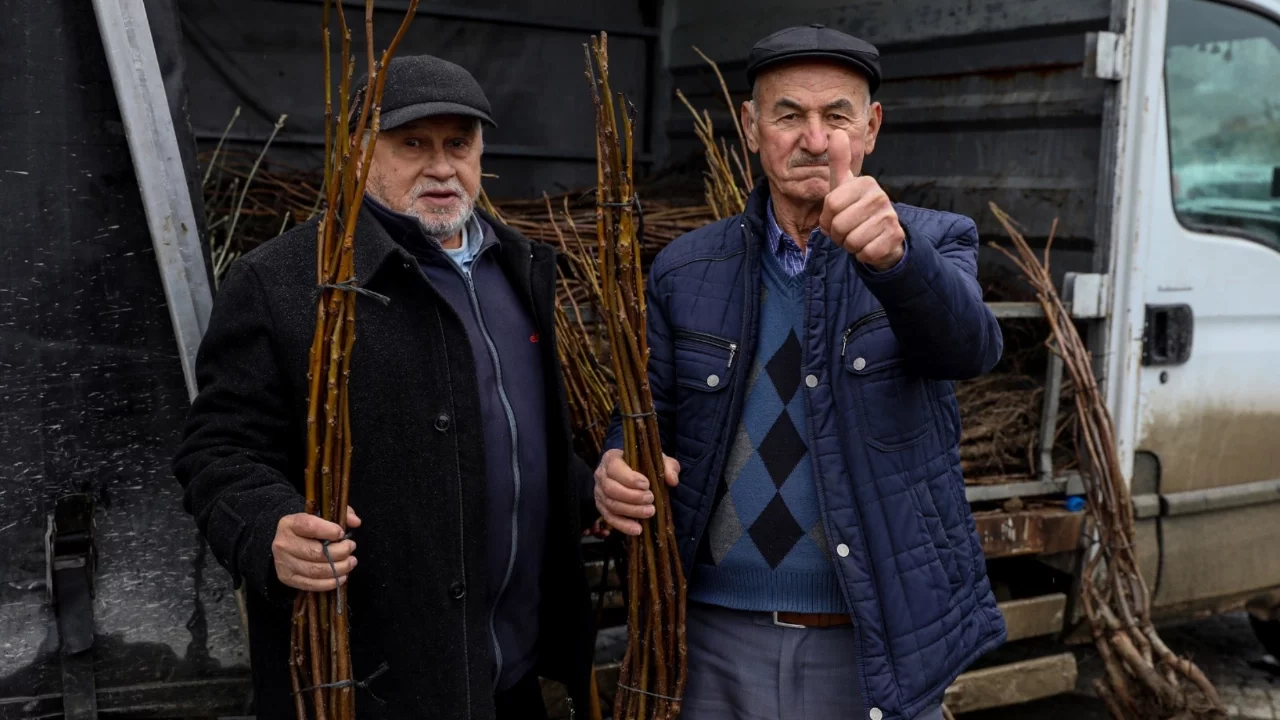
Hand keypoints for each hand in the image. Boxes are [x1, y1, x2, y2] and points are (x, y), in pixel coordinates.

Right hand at [272, 506, 361, 591]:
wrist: (287, 544)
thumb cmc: (309, 529)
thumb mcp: (323, 515)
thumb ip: (341, 514)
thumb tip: (356, 522)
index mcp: (290, 524)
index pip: (309, 526)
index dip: (328, 530)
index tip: (342, 533)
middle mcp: (283, 543)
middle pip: (315, 552)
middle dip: (339, 552)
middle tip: (351, 548)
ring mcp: (283, 563)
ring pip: (315, 570)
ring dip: (338, 569)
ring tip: (350, 563)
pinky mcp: (287, 578)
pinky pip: (310, 584)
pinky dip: (329, 583)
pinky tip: (342, 576)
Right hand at [593, 449, 679, 536]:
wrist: (635, 473)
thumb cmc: (645, 465)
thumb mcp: (658, 460)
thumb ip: (668, 466)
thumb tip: (672, 480)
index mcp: (611, 459)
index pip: (615, 468)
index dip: (629, 478)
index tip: (647, 484)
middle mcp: (601, 475)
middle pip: (611, 489)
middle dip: (632, 497)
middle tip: (651, 499)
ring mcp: (599, 492)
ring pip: (611, 505)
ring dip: (631, 511)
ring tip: (649, 512)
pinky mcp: (602, 507)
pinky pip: (610, 518)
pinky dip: (623, 525)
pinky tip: (638, 529)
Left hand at [819, 130, 905, 270]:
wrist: (884, 235)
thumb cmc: (857, 209)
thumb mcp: (844, 185)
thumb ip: (839, 161)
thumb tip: (837, 133)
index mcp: (865, 182)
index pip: (830, 205)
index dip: (827, 218)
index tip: (836, 216)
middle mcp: (880, 195)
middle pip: (839, 225)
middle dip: (838, 234)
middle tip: (847, 229)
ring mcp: (890, 216)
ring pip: (851, 241)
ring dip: (850, 245)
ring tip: (858, 236)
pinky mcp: (895, 237)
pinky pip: (865, 253)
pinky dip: (863, 254)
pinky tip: (870, 245)